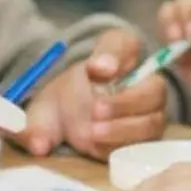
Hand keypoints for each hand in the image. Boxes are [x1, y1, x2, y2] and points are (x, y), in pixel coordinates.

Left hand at [14, 29, 166, 159]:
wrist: (71, 124)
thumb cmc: (66, 103)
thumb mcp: (46, 104)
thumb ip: (38, 120)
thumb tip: (38, 144)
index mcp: (119, 53)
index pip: (123, 43)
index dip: (113, 55)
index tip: (95, 67)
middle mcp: (142, 80)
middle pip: (153, 86)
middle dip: (125, 101)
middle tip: (96, 109)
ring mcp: (149, 112)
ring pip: (153, 119)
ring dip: (125, 127)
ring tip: (94, 132)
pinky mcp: (147, 139)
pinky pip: (147, 144)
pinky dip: (124, 145)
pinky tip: (101, 146)